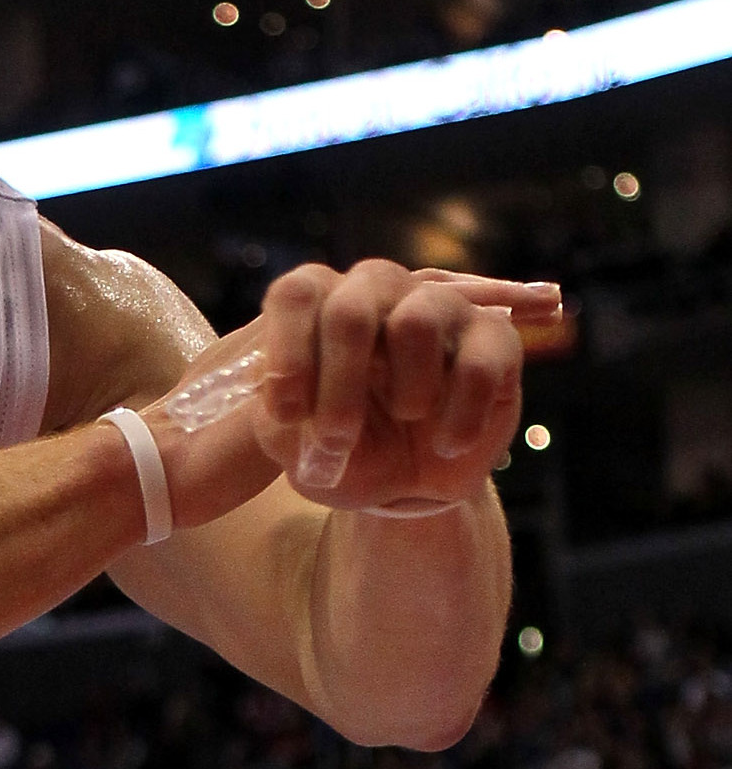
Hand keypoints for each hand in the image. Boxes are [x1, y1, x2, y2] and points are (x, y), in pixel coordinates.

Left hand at [248, 261, 559, 513]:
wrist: (406, 480)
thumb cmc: (343, 445)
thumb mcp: (293, 443)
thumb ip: (276, 416)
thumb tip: (281, 394)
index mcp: (320, 301)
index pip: (296, 295)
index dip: (287, 351)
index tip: (286, 412)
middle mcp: (377, 288)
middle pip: (350, 310)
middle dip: (339, 385)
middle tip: (337, 439)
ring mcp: (438, 305)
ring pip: (416, 322)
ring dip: (405, 389)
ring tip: (406, 417)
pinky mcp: (494, 338)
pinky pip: (478, 365)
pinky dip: (459, 416)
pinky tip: (446, 444)